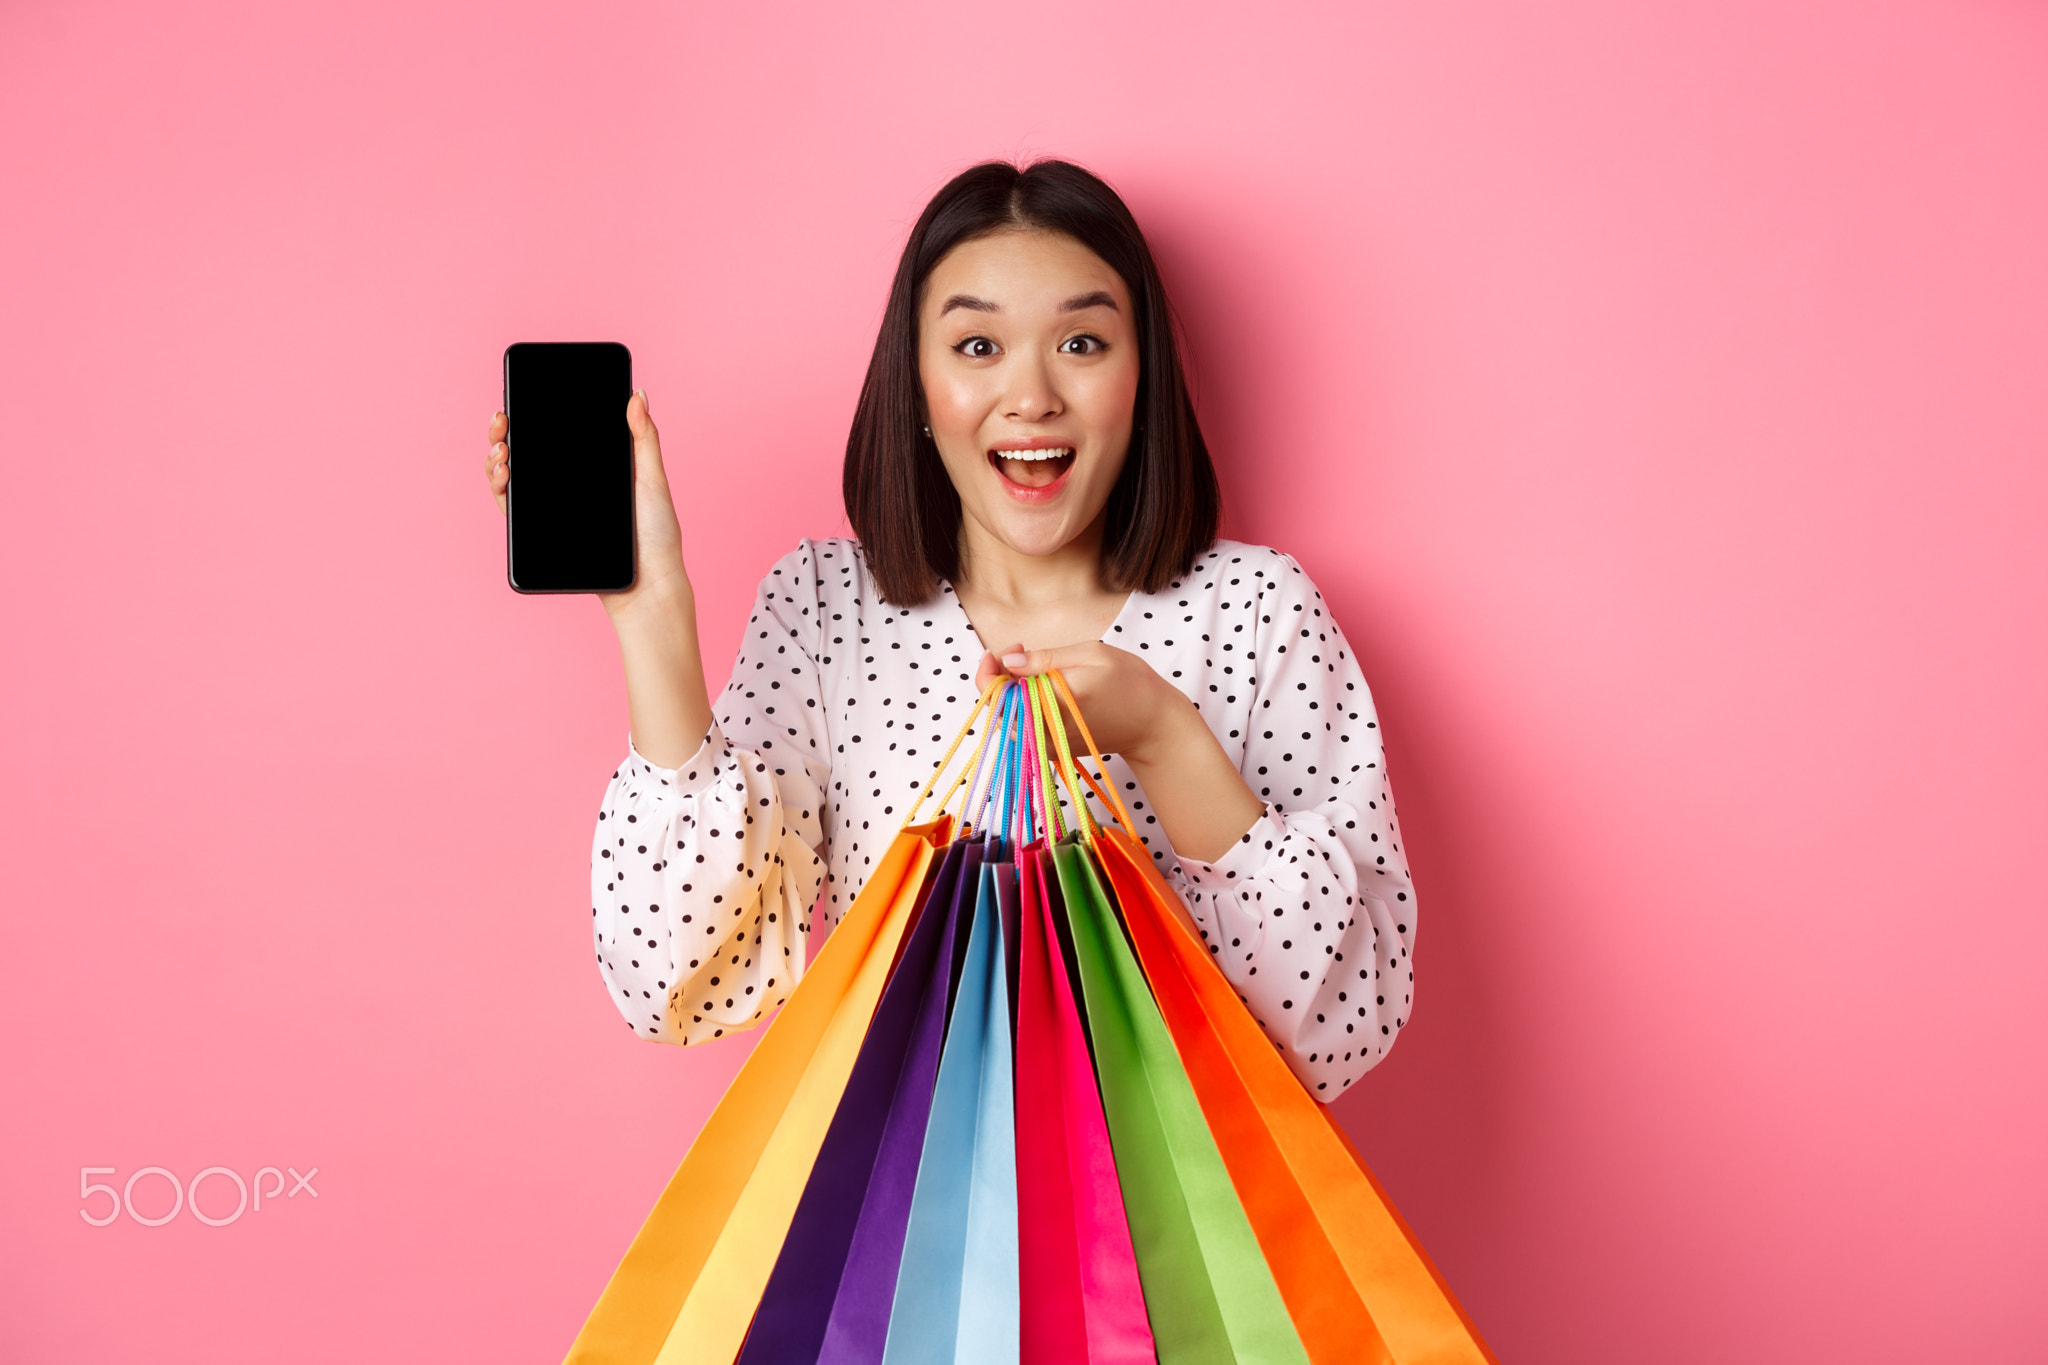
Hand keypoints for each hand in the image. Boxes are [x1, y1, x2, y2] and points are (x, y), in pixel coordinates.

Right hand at [484, 392, 694, 623]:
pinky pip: (514, 509)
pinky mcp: (545, 533)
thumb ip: (644, 438)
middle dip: (504, 432)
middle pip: (528, 453)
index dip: (533, 416)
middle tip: (503, 420)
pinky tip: (503, 475)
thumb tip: (637, 393)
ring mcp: (554, 510)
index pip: (556, 437)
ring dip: (496, 458)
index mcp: (591, 469)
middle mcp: (568, 487)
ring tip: (501, 448)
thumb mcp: (652, 480)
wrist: (647, 585)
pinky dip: (500, 490)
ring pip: (514, 478)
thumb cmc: (657, 536)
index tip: (520, 400)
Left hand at [974, 638, 1262, 860]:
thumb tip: (1008, 659)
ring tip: (1030, 666)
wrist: (1154, 726)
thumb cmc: (1130, 684)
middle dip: (999, 676)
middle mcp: (1046, 727)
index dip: (989, 671)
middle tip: (1020, 651)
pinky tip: (1038, 686)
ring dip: (1010, 691)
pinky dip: (1022, 705)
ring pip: (1008, 718)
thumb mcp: (1092, 654)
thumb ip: (1045, 658)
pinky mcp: (1053, 749)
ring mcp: (1049, 743)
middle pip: (998, 707)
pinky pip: (1023, 727)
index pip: (1000, 692)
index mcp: (1055, 699)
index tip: (996, 652)